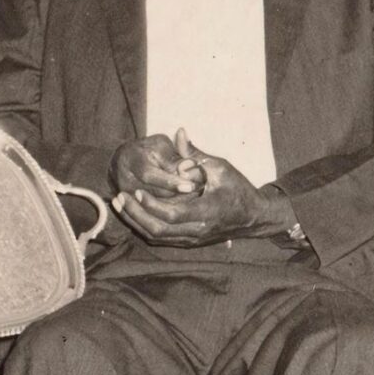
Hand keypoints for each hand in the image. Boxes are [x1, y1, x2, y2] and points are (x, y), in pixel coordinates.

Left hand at [114, 132, 274, 246]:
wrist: (253, 216)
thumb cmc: (238, 188)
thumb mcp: (221, 167)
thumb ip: (195, 153)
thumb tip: (179, 133)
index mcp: (207, 211)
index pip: (172, 214)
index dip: (151, 204)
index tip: (137, 189)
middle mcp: (198, 230)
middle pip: (158, 229)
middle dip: (135, 214)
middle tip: (119, 197)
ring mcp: (193, 239)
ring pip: (156, 237)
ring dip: (136, 221)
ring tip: (120, 204)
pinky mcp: (189, 241)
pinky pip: (161, 238)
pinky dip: (144, 227)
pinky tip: (132, 212)